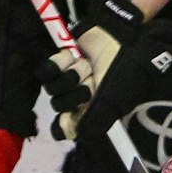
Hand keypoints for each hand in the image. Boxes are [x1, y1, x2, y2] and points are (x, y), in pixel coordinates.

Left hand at [39, 0, 144, 140]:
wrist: (123, 37)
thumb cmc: (123, 72)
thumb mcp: (112, 101)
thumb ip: (91, 122)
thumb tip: (65, 135)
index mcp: (91, 110)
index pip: (66, 126)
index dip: (64, 123)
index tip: (69, 116)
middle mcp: (79, 96)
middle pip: (59, 104)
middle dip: (74, 93)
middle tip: (92, 83)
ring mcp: (70, 77)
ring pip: (53, 87)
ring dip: (70, 76)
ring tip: (87, 66)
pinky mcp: (62, 60)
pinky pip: (47, 69)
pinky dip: (58, 63)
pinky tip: (73, 57)